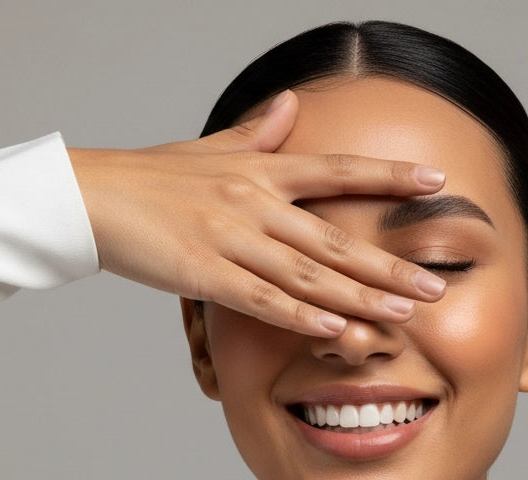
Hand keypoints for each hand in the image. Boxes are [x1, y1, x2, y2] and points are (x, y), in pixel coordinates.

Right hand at [67, 90, 446, 337]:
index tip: (436, 181)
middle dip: (388, 265)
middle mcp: (254, 200)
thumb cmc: (150, 177)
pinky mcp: (202, 271)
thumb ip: (257, 134)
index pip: (338, 170)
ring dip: (359, 296)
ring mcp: (229, 237)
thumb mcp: (209, 149)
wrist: (91, 196)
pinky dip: (299, 314)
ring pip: (308, 272)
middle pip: (335, 237)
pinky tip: (334, 327)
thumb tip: (291, 104)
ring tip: (403, 314)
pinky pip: (261, 298)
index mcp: (260, 169)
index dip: (389, 177)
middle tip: (434, 287)